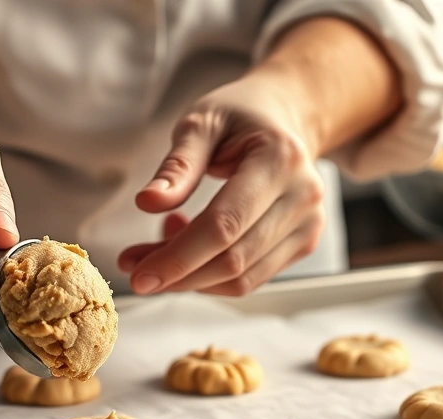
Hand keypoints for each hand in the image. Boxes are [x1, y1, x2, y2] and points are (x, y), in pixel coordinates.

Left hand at [118, 70, 324, 296]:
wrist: (285, 116)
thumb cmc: (240, 115)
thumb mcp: (201, 122)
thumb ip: (177, 165)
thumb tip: (148, 203)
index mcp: (280, 160)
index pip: (224, 225)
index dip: (178, 257)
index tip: (138, 275)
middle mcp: (303, 197)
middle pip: (233, 260)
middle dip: (177, 274)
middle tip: (134, 269)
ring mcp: (309, 224)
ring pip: (241, 279)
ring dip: (190, 278)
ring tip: (158, 249)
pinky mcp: (304, 243)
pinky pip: (250, 279)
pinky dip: (210, 275)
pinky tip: (189, 247)